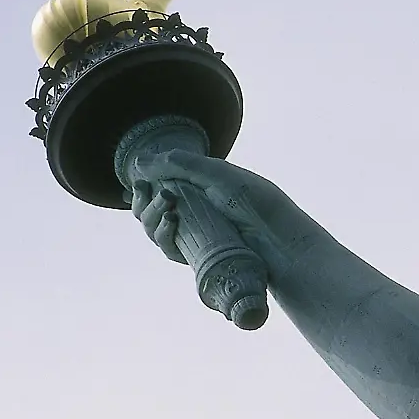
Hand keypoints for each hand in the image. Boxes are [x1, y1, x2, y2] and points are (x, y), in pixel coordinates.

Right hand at [129, 150, 318, 278]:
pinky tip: (170, 222)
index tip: (139, 183)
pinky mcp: (198, 257)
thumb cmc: (257, 203)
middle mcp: (194, 212)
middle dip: (143, 202)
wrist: (280, 238)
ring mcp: (195, 236)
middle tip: (153, 193)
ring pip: (155, 230)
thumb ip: (181, 165)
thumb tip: (138, 162)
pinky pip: (170, 249)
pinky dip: (163, 236)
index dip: (142, 187)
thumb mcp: (219, 175)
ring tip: (167, 207)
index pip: (158, 188)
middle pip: (149, 210)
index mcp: (198, 189)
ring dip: (151, 217)